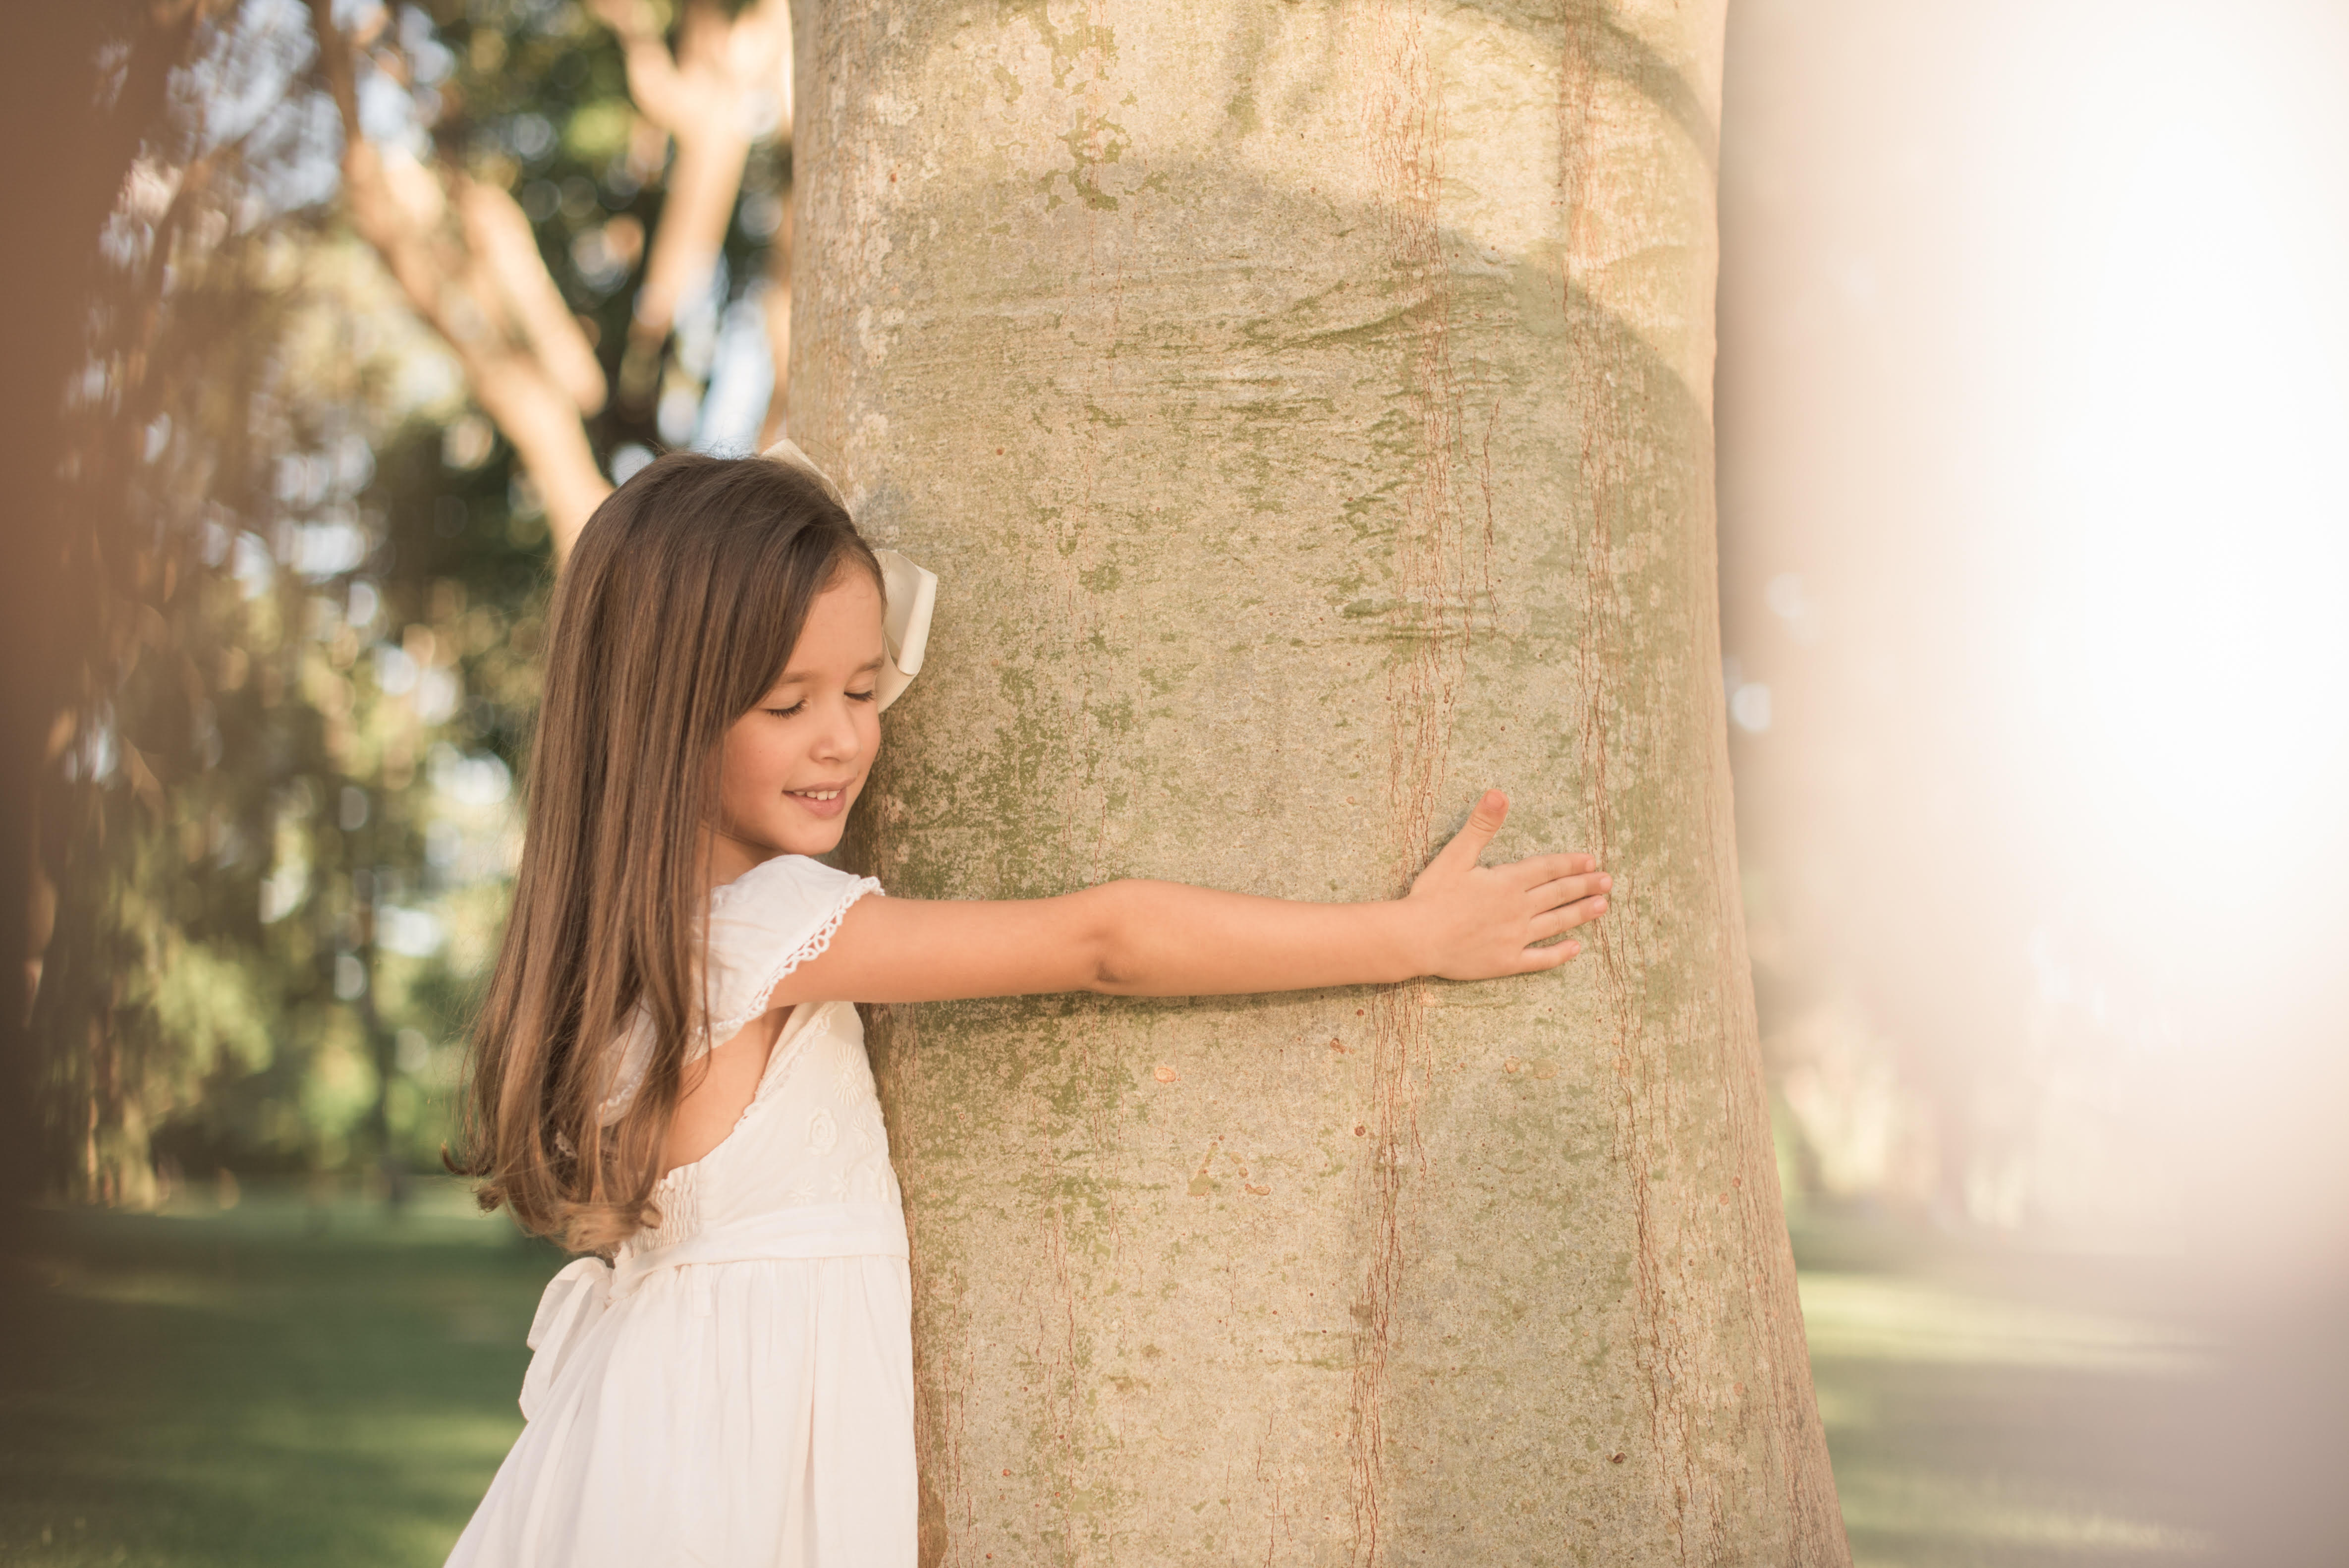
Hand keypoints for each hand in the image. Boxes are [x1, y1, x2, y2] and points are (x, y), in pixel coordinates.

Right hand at [1401, 790, 1609, 979]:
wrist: (1415, 939)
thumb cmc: (1431, 895)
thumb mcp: (1455, 854)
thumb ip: (1481, 825)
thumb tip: (1499, 793)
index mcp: (1507, 881)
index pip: (1547, 869)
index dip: (1570, 863)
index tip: (1591, 861)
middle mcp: (1518, 909)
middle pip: (1558, 894)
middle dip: (1584, 885)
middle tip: (1608, 881)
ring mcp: (1515, 937)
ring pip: (1556, 923)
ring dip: (1581, 914)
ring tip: (1603, 906)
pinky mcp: (1506, 962)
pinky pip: (1540, 959)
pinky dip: (1559, 954)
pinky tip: (1576, 949)